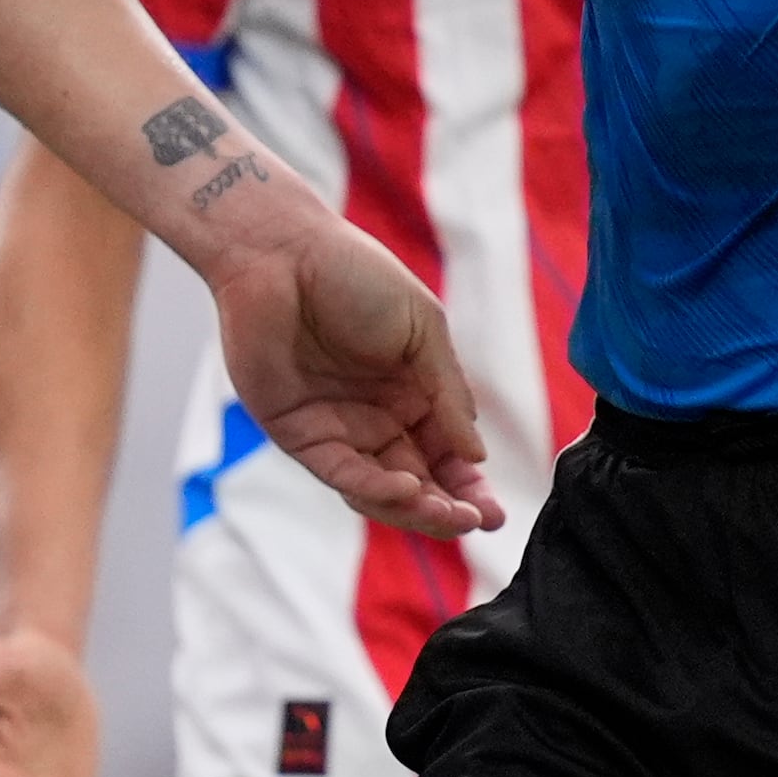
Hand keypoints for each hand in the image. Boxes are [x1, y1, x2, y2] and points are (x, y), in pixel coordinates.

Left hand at [210, 213, 498, 541]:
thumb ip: (449, 393)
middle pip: (418, 480)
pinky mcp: (299, 434)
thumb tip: (478, 455)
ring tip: (450, 515)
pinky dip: (374, 487)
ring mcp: (338, 429)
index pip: (446, 453)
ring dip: (415, 508)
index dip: (469, 485)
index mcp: (413, 392)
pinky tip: (406, 487)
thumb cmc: (356, 275)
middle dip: (449, 507)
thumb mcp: (423, 328)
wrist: (283, 254)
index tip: (494, 513)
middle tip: (478, 522)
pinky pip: (341, 472)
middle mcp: (377, 418)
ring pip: (380, 488)